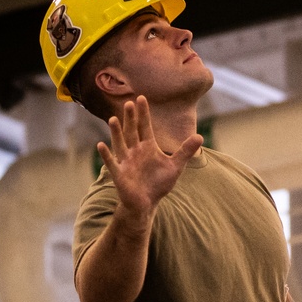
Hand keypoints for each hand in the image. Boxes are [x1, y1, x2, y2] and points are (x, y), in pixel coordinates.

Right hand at [97, 95, 202, 216]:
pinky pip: (112, 163)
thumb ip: (185, 151)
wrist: (147, 202)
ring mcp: (126, 162)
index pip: (144, 127)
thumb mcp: (175, 166)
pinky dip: (107, 155)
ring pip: (120, 144)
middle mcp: (135, 151)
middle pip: (132, 132)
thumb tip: (200, 136)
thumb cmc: (159, 183)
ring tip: (113, 119)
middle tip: (128, 103)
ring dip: (116, 133)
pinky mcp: (120, 174)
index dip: (143, 114)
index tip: (141, 98)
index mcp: (148, 147)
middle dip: (130, 119)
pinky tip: (101, 145)